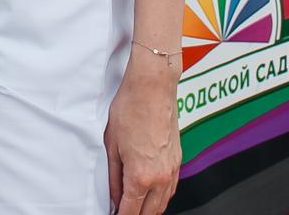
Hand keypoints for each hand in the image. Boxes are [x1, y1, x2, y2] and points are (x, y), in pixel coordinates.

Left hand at [105, 47, 179, 213]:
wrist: (153, 86)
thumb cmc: (131, 108)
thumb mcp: (111, 145)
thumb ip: (113, 177)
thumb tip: (113, 196)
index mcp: (141, 176)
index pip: (130, 212)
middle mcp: (160, 177)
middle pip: (149, 213)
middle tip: (122, 210)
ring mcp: (172, 169)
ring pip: (163, 204)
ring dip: (149, 209)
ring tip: (134, 206)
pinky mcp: (177, 160)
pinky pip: (171, 189)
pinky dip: (160, 196)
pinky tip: (150, 193)